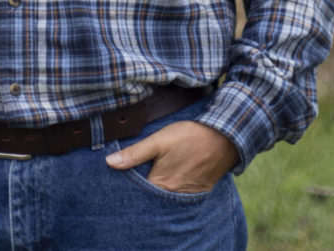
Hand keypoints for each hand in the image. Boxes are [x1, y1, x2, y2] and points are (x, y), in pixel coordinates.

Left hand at [105, 121, 238, 193]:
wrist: (224, 138)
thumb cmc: (189, 136)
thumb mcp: (159, 140)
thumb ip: (135, 153)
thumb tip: (109, 162)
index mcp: (161, 185)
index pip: (137, 193)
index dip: (127, 186)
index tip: (118, 179)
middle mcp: (173, 196)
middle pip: (151, 197)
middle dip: (142, 189)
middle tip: (136, 174)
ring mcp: (187, 195)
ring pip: (165, 196)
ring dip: (158, 189)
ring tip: (153, 175)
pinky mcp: (198, 190)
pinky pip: (180, 194)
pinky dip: (172, 188)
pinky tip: (169, 176)